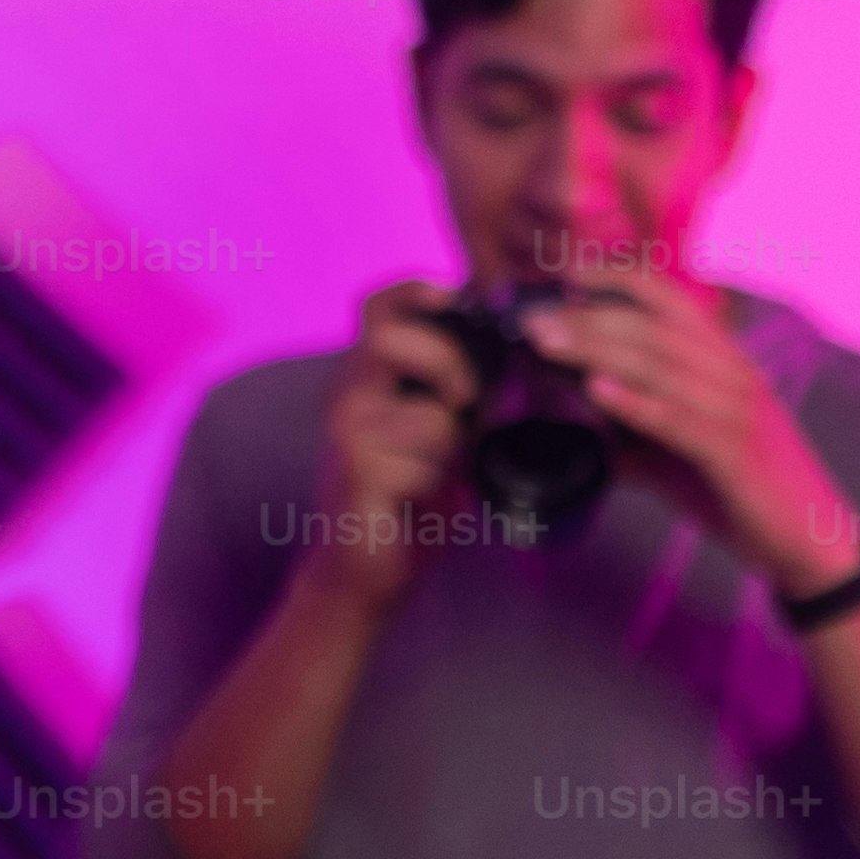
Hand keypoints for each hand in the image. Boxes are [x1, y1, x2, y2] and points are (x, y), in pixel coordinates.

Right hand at [305, 280, 481, 609]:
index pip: (377, 304)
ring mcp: (347, 435)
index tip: (454, 297)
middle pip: (392, 340)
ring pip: (429, 416)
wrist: (362, 569)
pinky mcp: (357, 477)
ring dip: (453, 446)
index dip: (416, 289)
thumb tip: (513, 348)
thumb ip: (459, 386)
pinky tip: (423, 501)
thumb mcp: (438, 425)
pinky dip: (440, 484)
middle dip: (447, 364)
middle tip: (466, 402)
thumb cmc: (406, 492)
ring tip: (442, 469)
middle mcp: (346, 394)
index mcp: (365, 373)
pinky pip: (424, 465)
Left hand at [521, 275, 859, 596]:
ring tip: (545, 342)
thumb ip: (635, 426)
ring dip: (596, 349)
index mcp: (723, 361)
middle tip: (529, 319)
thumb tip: (580, 412)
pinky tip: (594, 390)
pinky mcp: (735, 454)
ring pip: (659, 365)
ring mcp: (737, 411)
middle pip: (651, 327)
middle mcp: (733, 373)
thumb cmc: (742, 490)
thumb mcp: (681, 450)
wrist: (810, 542)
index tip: (563, 273)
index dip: (615, 278)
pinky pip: (679, 419)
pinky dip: (635, 402)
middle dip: (585, 318)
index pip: (668, 298)